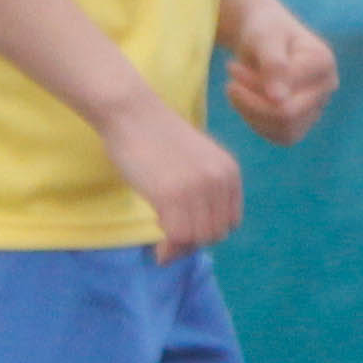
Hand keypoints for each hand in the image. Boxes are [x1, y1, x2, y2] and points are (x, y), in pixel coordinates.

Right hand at [104, 103, 241, 258]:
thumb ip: (206, 188)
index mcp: (229, 171)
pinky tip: (157, 242)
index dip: (208, 229)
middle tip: (170, 233)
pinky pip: (177, 237)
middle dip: (193, 240)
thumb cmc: (156, 136)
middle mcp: (219, 180)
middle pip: (215, 234)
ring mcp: (196, 188)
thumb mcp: (197, 161)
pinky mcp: (170, 195)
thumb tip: (198, 234)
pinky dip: (168, 248)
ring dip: (180, 245)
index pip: (231, 222)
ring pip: (197, 239)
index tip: (186, 225)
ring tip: (162, 232)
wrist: (131, 113)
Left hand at [214, 0, 336, 145]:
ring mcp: (316, 106)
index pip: (289, 91)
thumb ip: (273, 64)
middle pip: (288, 115)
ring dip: (251, 112)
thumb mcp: (264, 38)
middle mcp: (326, 87)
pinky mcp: (303, 120)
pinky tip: (244, 101)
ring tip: (234, 88)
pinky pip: (280, 136)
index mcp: (323, 63)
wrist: (262, 37)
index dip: (254, 86)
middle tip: (230, 82)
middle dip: (251, 101)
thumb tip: (278, 100)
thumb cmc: (263, 30)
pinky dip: (255, 121)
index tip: (230, 67)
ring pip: (285, 131)